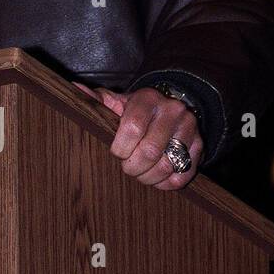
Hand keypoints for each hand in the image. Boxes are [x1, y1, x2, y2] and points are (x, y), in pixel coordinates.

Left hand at [73, 83, 202, 189]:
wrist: (170, 108)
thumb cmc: (135, 110)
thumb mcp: (116, 102)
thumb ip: (96, 100)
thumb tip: (74, 90)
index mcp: (148, 98)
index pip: (133, 128)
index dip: (120, 148)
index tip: (116, 152)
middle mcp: (172, 111)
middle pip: (149, 151)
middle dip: (133, 167)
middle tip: (127, 168)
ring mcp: (189, 129)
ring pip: (166, 166)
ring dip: (148, 178)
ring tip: (140, 174)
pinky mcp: (199, 147)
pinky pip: (182, 175)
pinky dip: (166, 183)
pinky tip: (156, 178)